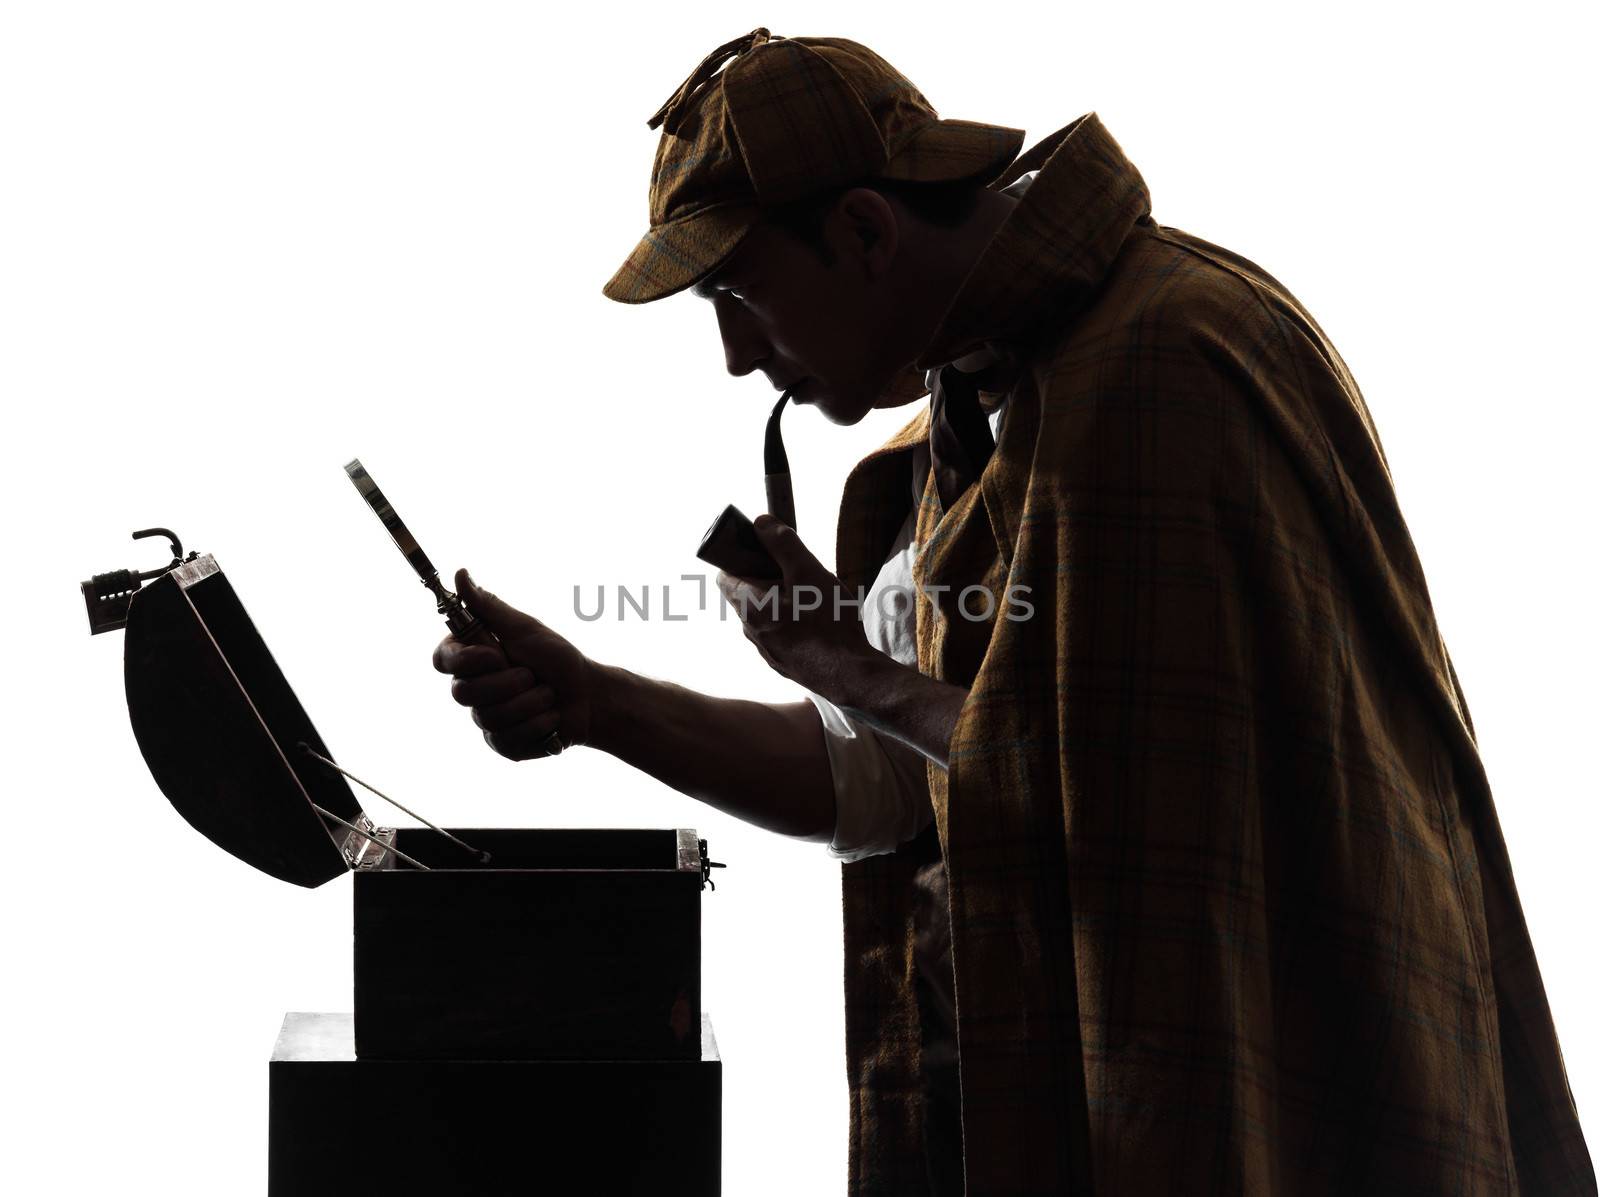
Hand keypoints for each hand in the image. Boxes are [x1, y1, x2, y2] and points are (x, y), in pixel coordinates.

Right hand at [432, 570, 598, 760]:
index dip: (467, 661)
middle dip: (510, 683)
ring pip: (491, 718)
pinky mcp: (502, 744)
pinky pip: (509, 740)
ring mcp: (485, 719)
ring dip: (532, 703)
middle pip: (464, 694)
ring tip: (548, 695)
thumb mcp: (525, 628)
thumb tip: (460, 574)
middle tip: (534, 675)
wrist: (589, 696)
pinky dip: (539, 726)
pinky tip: (550, 718)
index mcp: (472, 658)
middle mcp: (472, 689)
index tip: (496, 654)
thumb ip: (489, 607)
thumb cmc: (557, 658)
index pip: (442, 661)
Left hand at [716, 514, 875, 702]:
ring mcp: (767, 651)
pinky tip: (820, 623)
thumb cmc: (828, 623)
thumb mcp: (808, 572)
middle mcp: (750, 631)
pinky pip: (781, 635)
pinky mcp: (784, 664)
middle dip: (768, 578)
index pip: (724, 574)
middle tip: (799, 571)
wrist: (850, 676)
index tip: (764, 551)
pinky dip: (794, 623)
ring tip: (815, 598)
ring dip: (783, 601)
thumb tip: (760, 522)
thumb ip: (782, 544)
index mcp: (749, 606)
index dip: (739, 557)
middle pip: (748, 594)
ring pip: (766, 615)